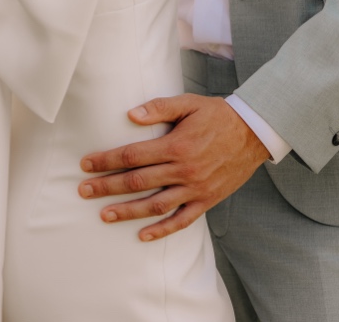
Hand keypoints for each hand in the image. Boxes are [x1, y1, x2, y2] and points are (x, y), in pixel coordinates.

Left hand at [77, 94, 269, 241]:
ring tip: (104, 215)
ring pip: (156, 205)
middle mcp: (184, 170)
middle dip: (107, 186)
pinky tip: (143, 235)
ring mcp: (196, 188)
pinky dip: (163, 230)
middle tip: (83, 191)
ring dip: (128, 212)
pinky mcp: (207, 200)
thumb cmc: (218, 115)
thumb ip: (159, 108)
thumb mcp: (188, 103)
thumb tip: (131, 115)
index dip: (106, 160)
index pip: (132, 155)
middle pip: (138, 181)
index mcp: (176, 145)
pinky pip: (183, 220)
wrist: (254, 133)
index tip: (85, 164)